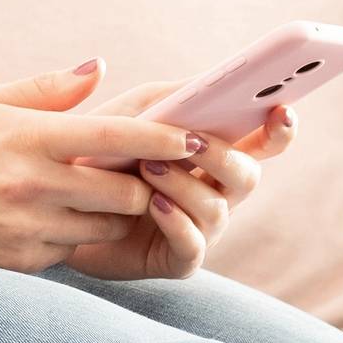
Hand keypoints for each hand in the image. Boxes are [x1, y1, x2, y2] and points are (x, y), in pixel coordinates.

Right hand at [0, 60, 195, 272]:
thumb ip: (47, 91)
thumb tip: (99, 68)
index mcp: (30, 137)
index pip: (115, 135)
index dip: (162, 137)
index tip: (194, 137)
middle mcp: (35, 184)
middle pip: (127, 192)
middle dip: (141, 186)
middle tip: (141, 175)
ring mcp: (31, 227)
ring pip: (108, 227)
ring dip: (113, 216)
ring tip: (96, 199)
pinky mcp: (25, 261)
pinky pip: (76, 250)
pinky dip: (78, 237)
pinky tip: (56, 222)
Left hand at [66, 78, 293, 282]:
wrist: (58, 204)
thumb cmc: (99, 156)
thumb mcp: (131, 115)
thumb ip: (170, 99)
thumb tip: (205, 83)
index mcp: (214, 156)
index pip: (263, 143)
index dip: (279, 130)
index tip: (283, 110)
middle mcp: (216, 193)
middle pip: (248, 176)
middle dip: (222, 157)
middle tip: (191, 141)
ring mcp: (201, 229)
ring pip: (218, 209)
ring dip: (184, 184)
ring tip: (147, 168)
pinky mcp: (178, 260)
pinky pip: (192, 244)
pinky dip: (176, 221)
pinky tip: (154, 204)